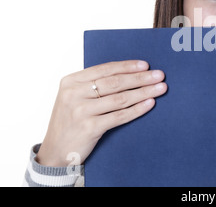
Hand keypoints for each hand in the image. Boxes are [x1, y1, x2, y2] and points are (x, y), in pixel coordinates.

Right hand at [36, 60, 166, 166]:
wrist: (55, 151)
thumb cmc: (70, 121)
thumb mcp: (74, 97)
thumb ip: (93, 84)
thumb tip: (129, 73)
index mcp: (71, 81)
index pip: (105, 69)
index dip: (127, 66)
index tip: (146, 65)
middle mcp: (74, 94)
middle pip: (115, 82)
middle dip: (140, 78)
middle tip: (159, 75)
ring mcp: (81, 111)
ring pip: (120, 98)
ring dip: (143, 92)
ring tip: (160, 88)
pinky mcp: (89, 128)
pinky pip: (119, 116)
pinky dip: (137, 109)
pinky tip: (149, 103)